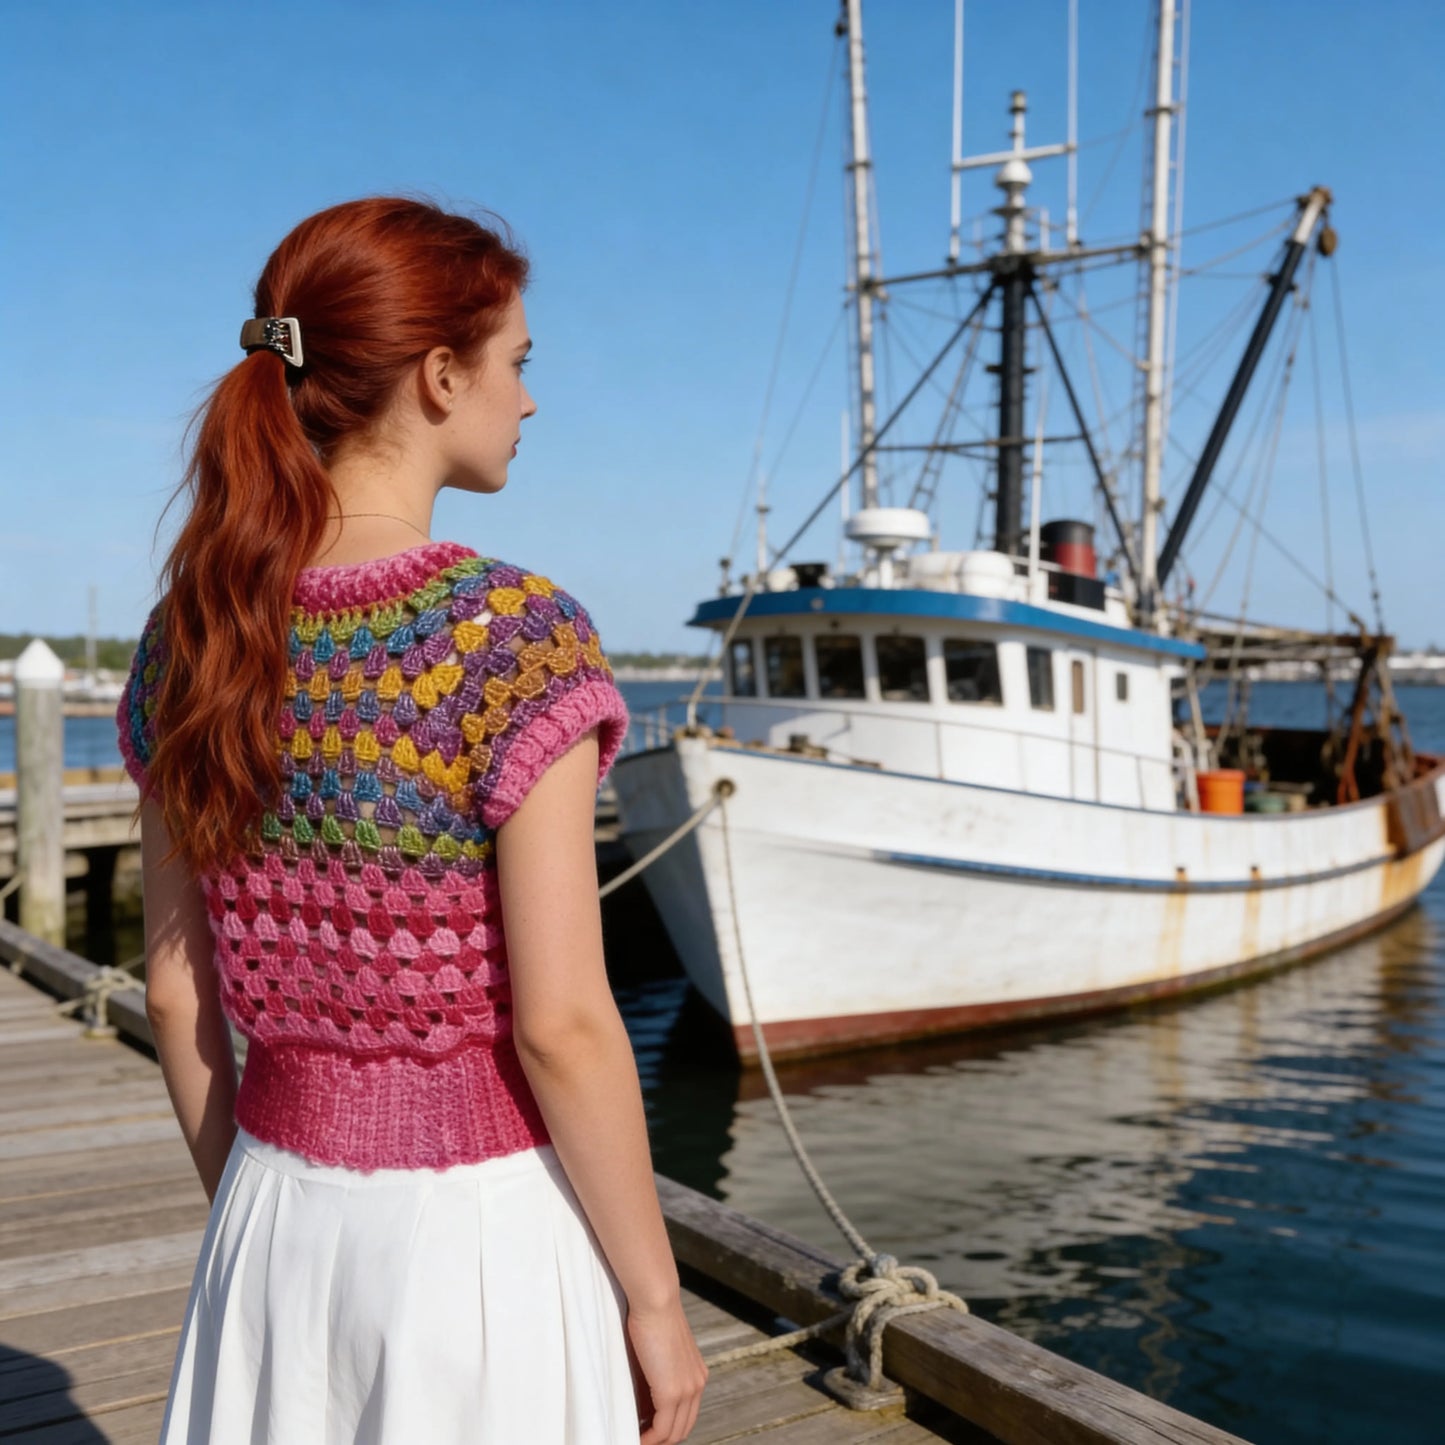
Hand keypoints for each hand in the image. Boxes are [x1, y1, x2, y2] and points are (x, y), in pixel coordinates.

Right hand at [625, 1296, 707, 1443]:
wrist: (656, 1301)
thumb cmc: (651, 1318)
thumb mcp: (659, 1352)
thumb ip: (657, 1375)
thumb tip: (642, 1398)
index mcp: (696, 1375)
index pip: (686, 1415)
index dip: (668, 1428)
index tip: (648, 1430)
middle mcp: (697, 1384)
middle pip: (683, 1428)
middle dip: (662, 1439)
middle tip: (641, 1438)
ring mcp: (687, 1390)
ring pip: (673, 1433)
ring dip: (654, 1441)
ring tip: (636, 1439)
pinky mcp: (672, 1393)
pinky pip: (662, 1429)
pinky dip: (648, 1439)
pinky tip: (636, 1437)